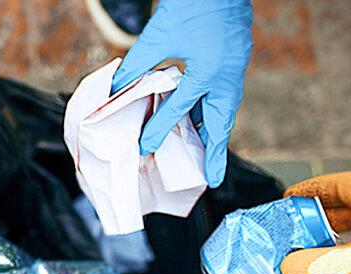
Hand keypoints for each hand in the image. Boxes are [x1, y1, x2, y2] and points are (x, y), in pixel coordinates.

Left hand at [111, 0, 252, 188]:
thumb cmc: (191, 2)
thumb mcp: (158, 36)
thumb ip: (137, 65)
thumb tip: (115, 89)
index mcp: (209, 72)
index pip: (180, 110)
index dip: (160, 130)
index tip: (145, 149)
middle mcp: (227, 73)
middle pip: (220, 120)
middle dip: (215, 150)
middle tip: (211, 178)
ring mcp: (235, 63)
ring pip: (225, 106)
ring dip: (215, 130)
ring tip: (208, 156)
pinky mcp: (235, 54)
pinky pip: (225, 91)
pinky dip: (215, 107)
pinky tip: (203, 117)